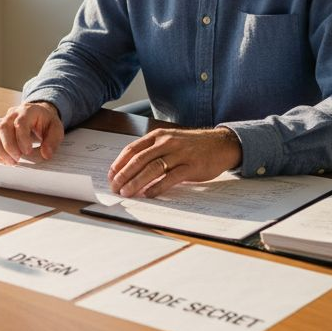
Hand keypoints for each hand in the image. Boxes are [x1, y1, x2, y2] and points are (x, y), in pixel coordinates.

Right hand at [0, 101, 63, 165]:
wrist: (39, 114)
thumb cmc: (47, 122)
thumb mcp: (56, 129)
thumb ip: (53, 141)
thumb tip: (46, 154)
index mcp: (28, 110)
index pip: (20, 123)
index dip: (22, 139)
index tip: (27, 152)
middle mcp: (12, 113)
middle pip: (3, 127)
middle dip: (9, 146)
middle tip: (18, 159)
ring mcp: (3, 120)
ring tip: (11, 162)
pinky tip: (4, 160)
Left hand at [107, 127, 241, 197]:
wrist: (221, 144)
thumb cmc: (192, 145)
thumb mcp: (170, 141)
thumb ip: (152, 151)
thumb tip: (130, 168)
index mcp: (158, 136)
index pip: (132, 149)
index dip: (119, 163)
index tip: (111, 175)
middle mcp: (167, 143)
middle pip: (139, 159)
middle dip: (124, 175)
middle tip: (115, 187)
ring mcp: (179, 154)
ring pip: (152, 169)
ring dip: (136, 182)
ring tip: (127, 193)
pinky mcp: (191, 166)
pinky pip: (171, 178)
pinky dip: (157, 187)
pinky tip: (148, 194)